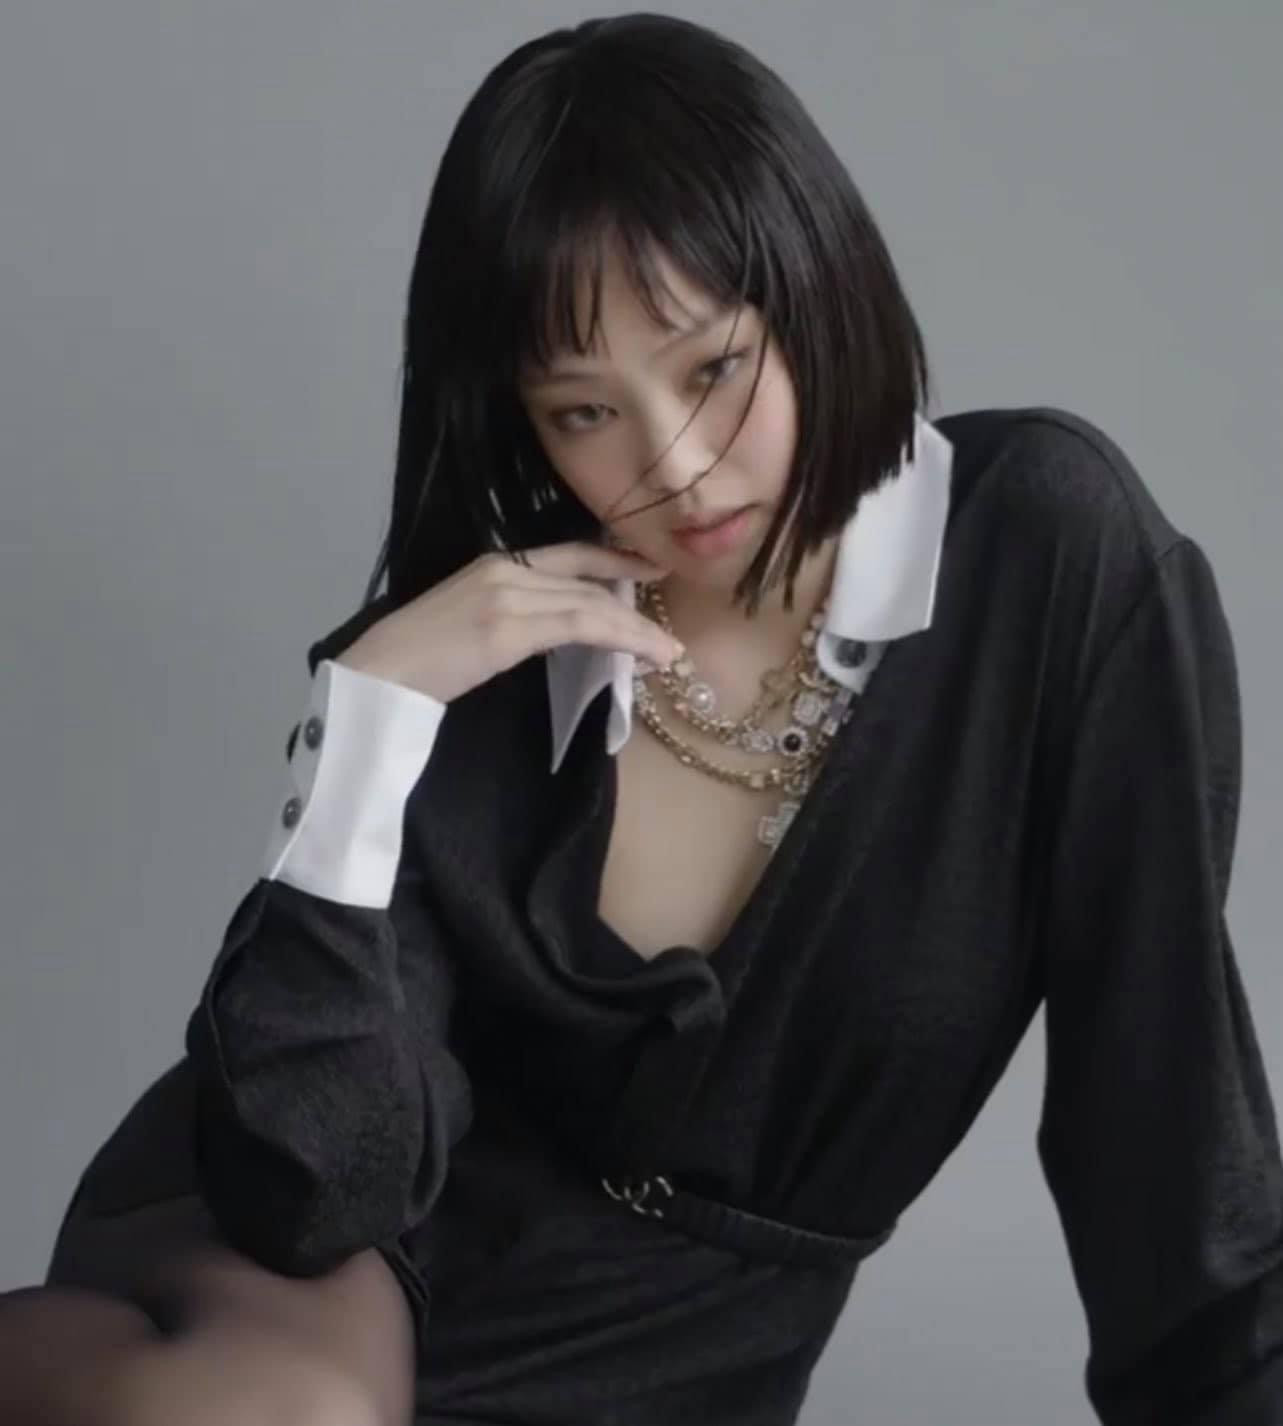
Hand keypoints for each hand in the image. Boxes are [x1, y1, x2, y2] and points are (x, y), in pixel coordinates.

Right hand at [334, 541, 682, 703]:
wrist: (373, 679)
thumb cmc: (412, 665)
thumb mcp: (466, 629)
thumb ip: (507, 620)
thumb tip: (546, 634)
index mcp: (493, 565)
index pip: (568, 554)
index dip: (614, 561)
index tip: (649, 570)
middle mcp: (504, 568)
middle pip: (587, 580)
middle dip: (635, 598)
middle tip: (670, 625)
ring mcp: (506, 594)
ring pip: (592, 604)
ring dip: (638, 630)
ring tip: (669, 653)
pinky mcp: (508, 627)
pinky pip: (582, 625)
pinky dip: (623, 638)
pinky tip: (648, 654)